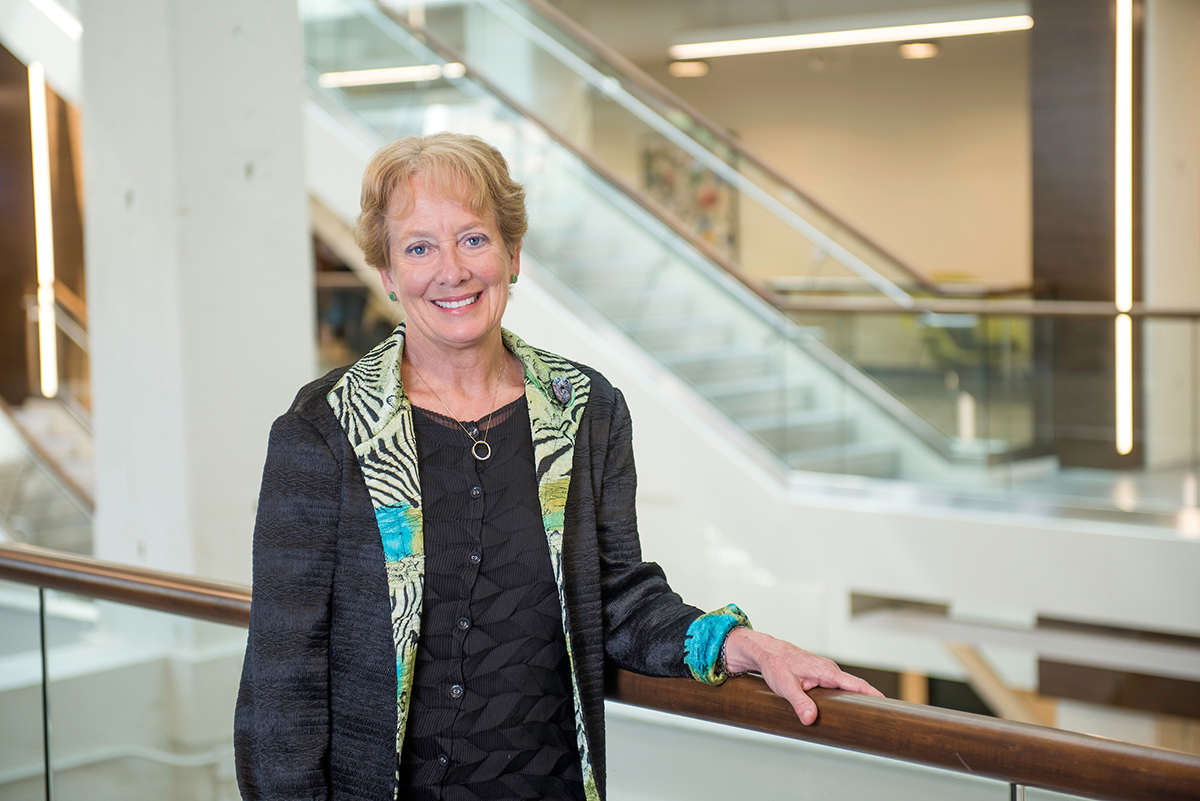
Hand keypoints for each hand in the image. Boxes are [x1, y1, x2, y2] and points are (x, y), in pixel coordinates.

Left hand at [722, 628, 883, 724]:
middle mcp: (830, 670)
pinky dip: (845, 697)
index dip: (872, 694)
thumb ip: (799, 702)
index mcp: (826, 671)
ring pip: (846, 688)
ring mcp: (826, 673)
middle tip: (881, 719)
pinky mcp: (821, 676)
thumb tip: (811, 719)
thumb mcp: (785, 686)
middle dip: (869, 701)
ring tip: (868, 718)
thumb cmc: (775, 665)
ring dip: (856, 700)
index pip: (856, 684)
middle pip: (856, 687)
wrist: (766, 652)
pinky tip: (847, 709)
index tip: (887, 705)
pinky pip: (838, 687)